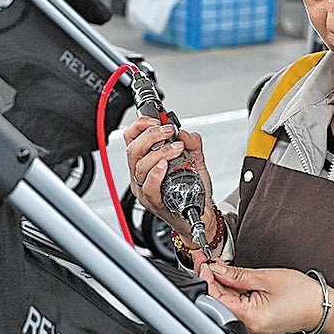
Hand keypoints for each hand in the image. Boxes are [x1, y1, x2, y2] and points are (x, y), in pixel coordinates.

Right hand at [121, 116, 214, 236]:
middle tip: (168, 131)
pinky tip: (165, 166)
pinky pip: (148, 186)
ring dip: (160, 152)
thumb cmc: (193, 190)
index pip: (132, 139)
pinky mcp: (154, 202)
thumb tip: (185, 133)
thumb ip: (193, 144)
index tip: (156, 119)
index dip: (140, 126)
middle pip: (133, 149)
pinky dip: (156, 174)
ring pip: (141, 166)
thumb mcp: (196, 161)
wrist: (201, 214)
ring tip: (177, 149)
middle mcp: (141, 175)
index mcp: (146, 161)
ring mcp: (145, 189)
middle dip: (151, 135)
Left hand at [201, 263, 333, 333]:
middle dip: (209, 279)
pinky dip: (229, 292)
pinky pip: (233, 308)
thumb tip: (215, 269)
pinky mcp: (251, 325)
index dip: (206, 277)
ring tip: (217, 266)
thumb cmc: (301, 295)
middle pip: (216, 302)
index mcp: (249, 317)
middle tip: (206, 259)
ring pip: (223, 305)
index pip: (214, 297)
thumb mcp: (265, 278)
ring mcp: (248, 329)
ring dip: (218, 284)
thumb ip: (236, 275)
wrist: (318, 308)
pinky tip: (228, 279)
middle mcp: (246, 328)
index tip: (204, 262)